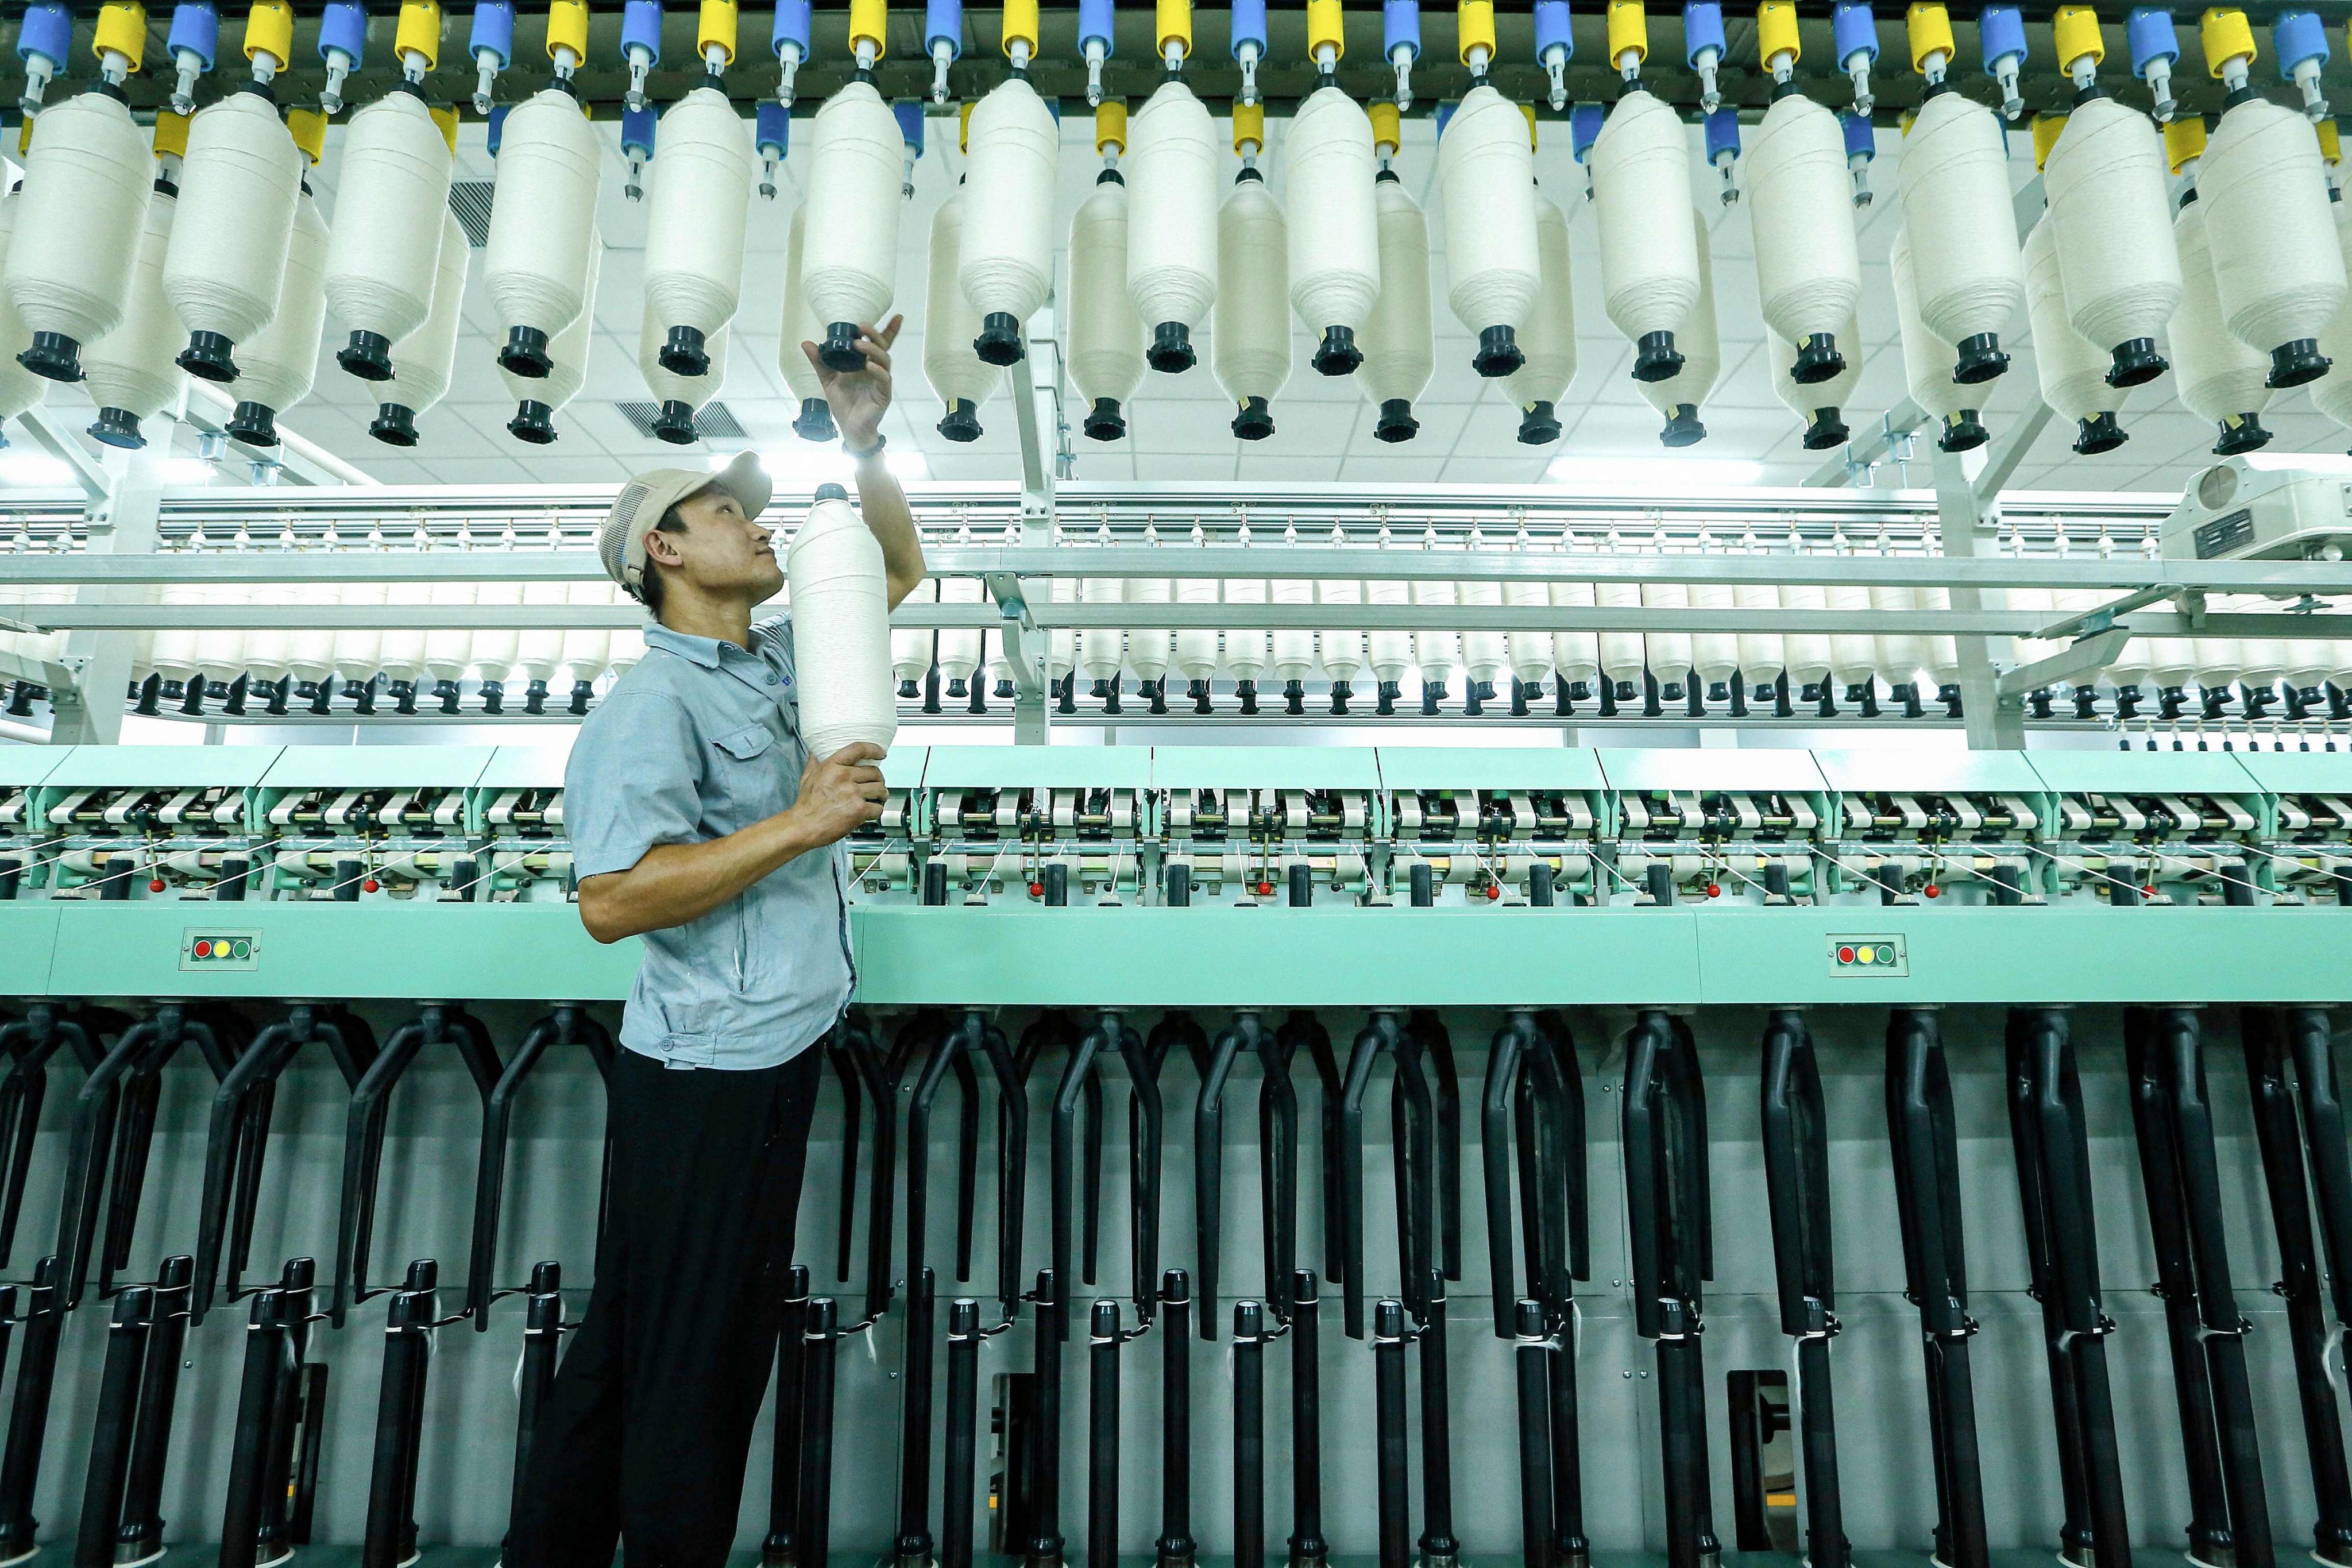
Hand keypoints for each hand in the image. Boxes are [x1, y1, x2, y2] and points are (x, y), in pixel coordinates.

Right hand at [787, 742, 887, 848]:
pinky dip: (876, 811)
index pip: (859, 749)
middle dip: (878, 780)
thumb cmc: (806, 804)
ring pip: (880, 789)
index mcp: (833, 766)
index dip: (874, 749)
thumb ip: (814, 763)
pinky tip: (870, 812)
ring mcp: (853, 793)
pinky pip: (878, 808)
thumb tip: (815, 753)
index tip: (881, 753)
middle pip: (874, 772)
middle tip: (875, 786)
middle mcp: (844, 776)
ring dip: (881, 795)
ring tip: (877, 799)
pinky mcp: (859, 810)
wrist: (804, 826)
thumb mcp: (807, 778)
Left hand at [802, 316, 900, 450]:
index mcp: (866, 363)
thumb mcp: (827, 379)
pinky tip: (869, 366)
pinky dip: (878, 371)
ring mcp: (881, 382)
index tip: (897, 315)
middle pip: (882, 347)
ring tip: (859, 345)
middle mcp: (876, 370)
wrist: (849, 428)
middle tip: (861, 328)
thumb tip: (806, 343)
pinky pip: (884, 380)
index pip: (879, 344)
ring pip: (884, 360)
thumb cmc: (843, 403)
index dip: (889, 330)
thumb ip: (819, 361)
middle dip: (875, 334)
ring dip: (873, 350)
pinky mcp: (883, 395)